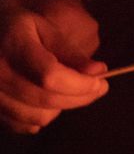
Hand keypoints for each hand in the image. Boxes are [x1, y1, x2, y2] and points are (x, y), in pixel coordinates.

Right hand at [0, 0, 107, 132]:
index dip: (80, 84)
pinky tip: (47, 100)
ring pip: (37, 116)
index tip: (101, 82)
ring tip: (69, 90)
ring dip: (62, 107)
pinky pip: (22, 125)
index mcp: (12, 45)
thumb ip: (71, 52)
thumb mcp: (46, 29)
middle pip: (46, 98)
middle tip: (97, 87)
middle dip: (79, 97)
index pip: (50, 76)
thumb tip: (98, 71)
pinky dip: (41, 117)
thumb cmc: (21, 28)